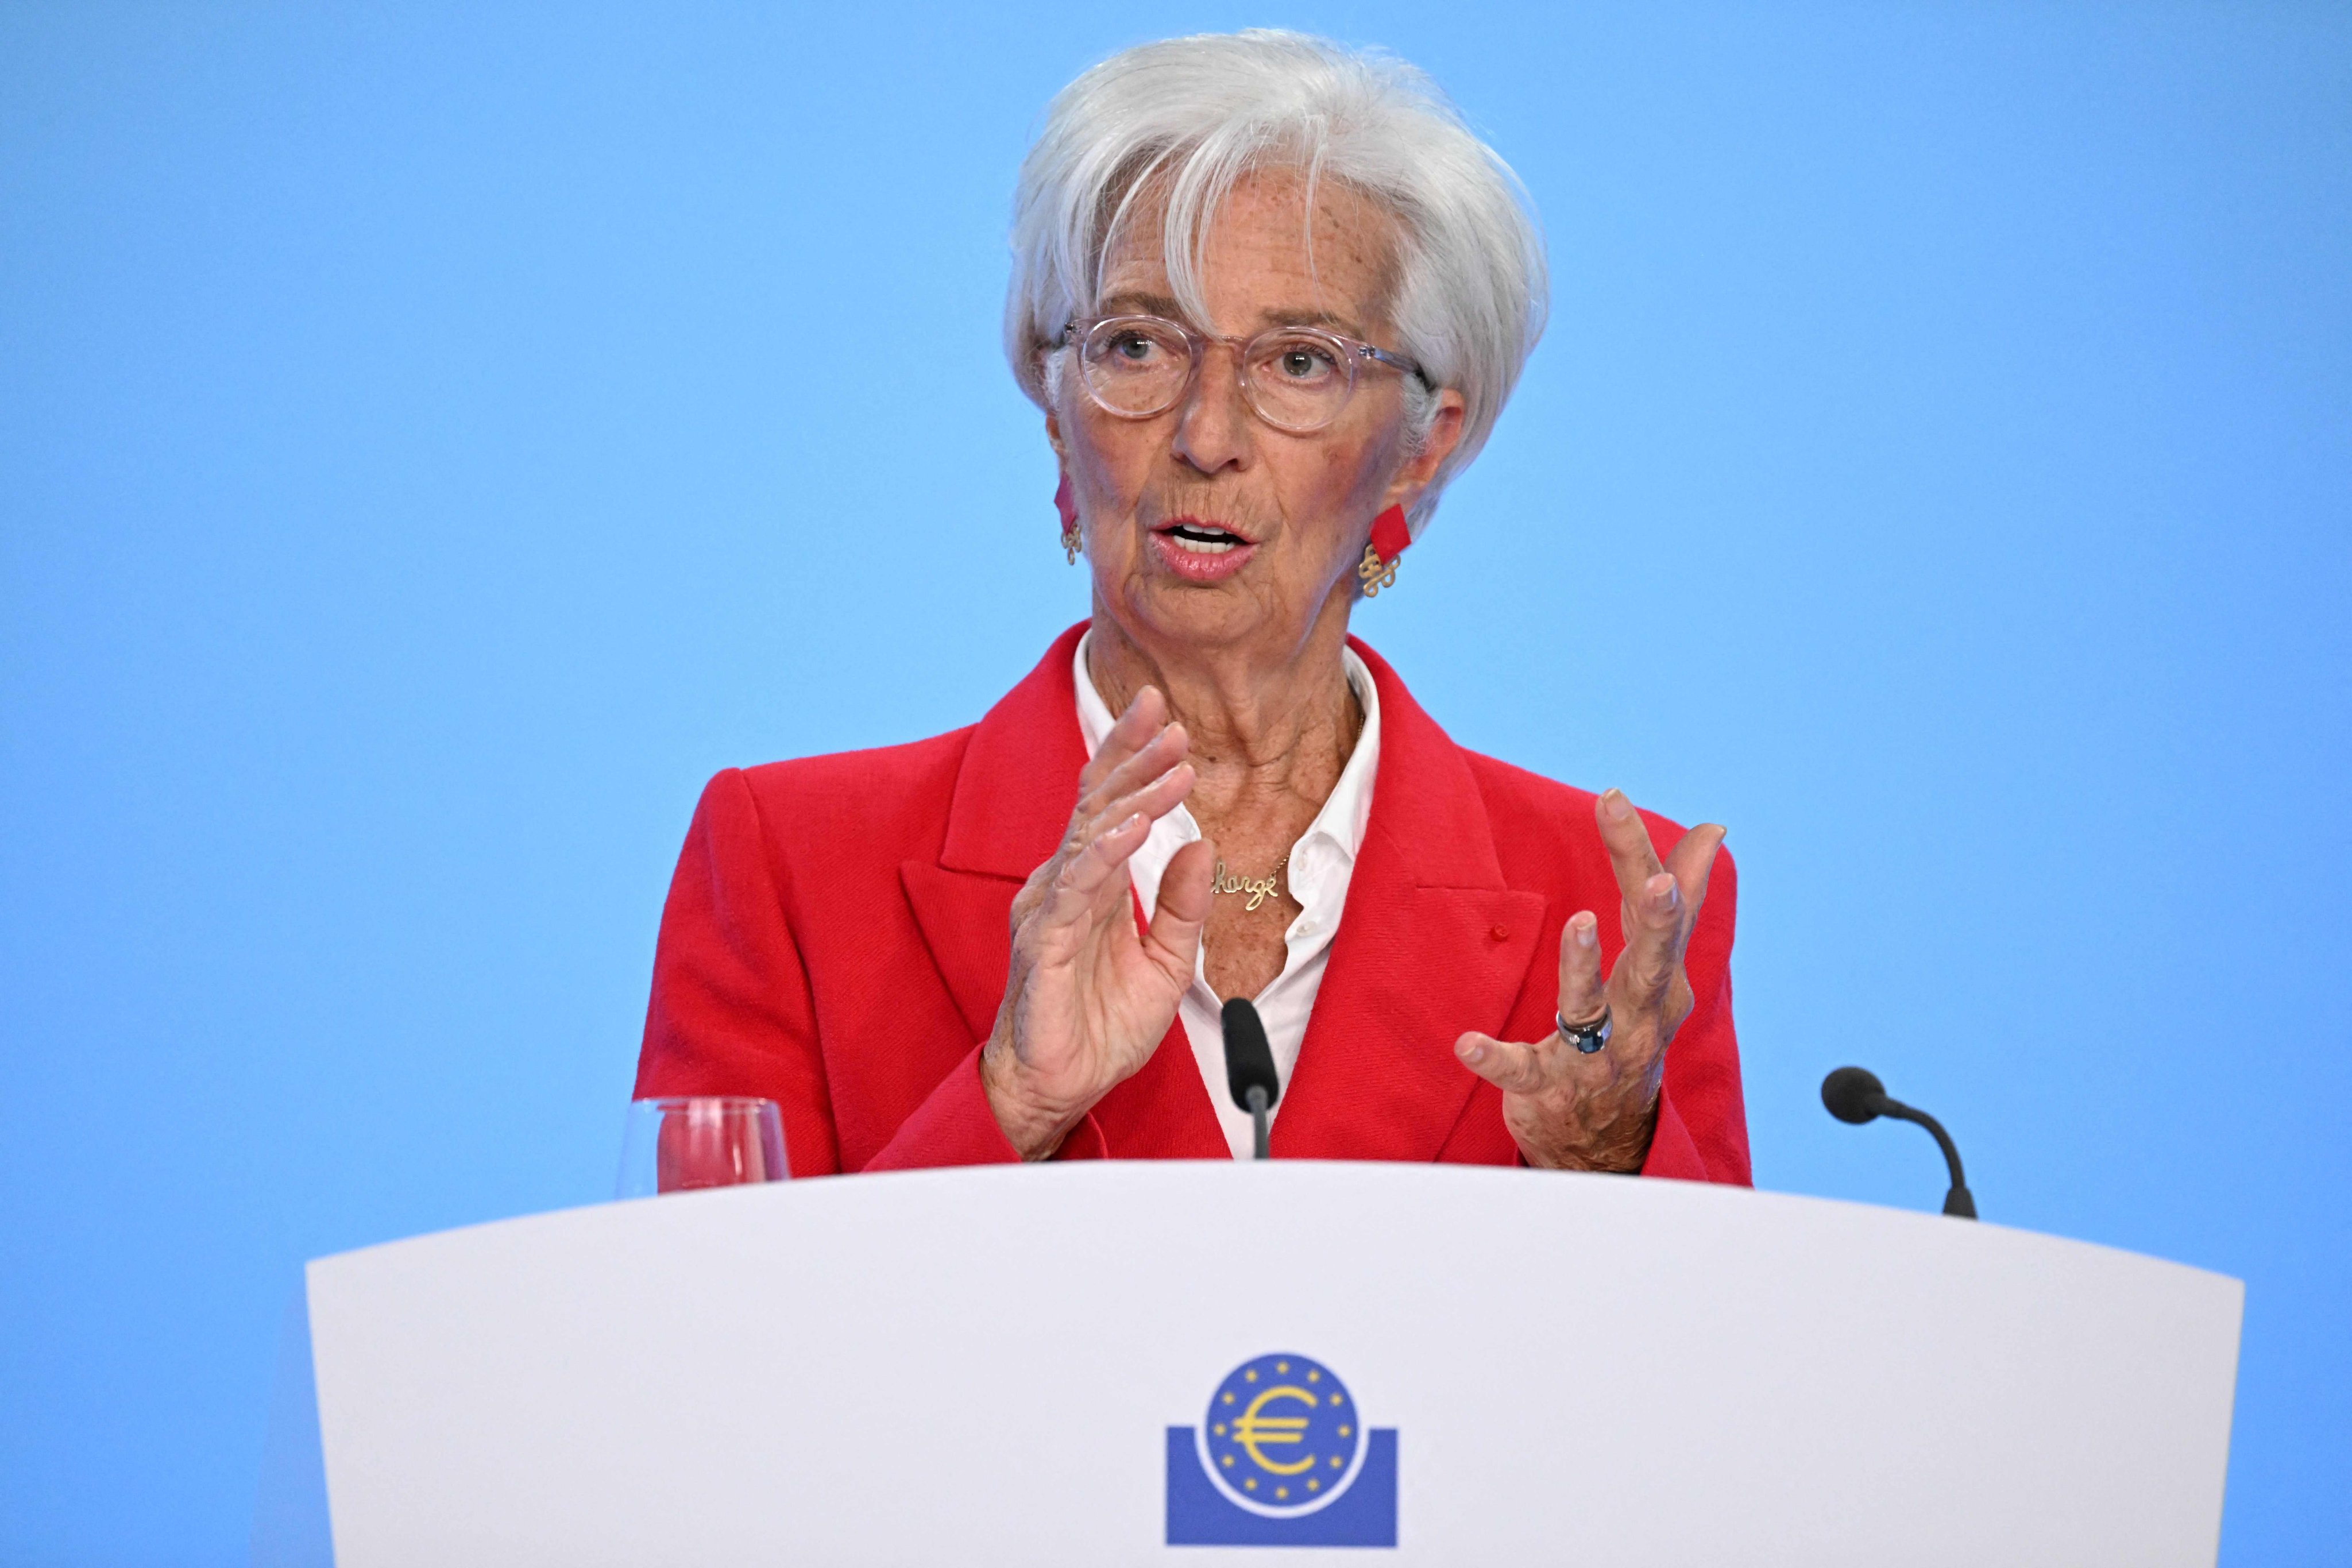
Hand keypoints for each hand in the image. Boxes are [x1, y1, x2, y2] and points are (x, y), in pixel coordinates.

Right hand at [980, 686, 1217, 1157]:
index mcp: (1088, 884)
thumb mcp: (1165, 963)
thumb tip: (1202, 845)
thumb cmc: (1100, 1028)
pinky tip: (1133, 827)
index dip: (1130, 758)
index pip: (1106, 806)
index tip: (1166, 718)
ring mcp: (1048, 911)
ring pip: (1088, 836)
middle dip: (1133, 759)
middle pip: (1094, 805)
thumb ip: (1181, 906)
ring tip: (1175, 768)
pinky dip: (1105, 853)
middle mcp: (1060, 885)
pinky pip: (1075, 889)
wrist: (1061, 1089)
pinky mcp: (1043, 944)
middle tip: (1172, 721)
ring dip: (1134, 798)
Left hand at [1454, 789, 1725, 1171]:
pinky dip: (1497, 1058)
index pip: (1655, 908)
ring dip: (1584, 969)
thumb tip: (1711, 829)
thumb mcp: (1659, 967)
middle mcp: (1638, 1016)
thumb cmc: (1633, 1034)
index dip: (1636, 853)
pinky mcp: (1551, 1088)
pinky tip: (1467, 1043)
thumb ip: (1676, 898)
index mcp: (1660, 980)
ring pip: (1591, 1012)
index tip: (1613, 798)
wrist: (1610, 1144)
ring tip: (1577, 924)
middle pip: (1650, 960)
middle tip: (1657, 882)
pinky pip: (1523, 1071)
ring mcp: (1596, 1056)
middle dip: (1659, 919)